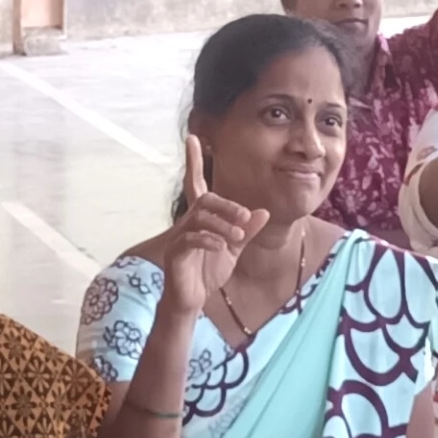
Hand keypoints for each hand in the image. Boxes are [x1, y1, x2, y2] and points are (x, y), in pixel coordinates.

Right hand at [160, 137, 267, 315]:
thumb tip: (262, 211)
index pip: (197, 185)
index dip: (194, 162)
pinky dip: (208, 240)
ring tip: (238, 238)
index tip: (193, 138)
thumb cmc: (208, 272)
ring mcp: (180, 237)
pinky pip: (190, 239)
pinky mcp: (176, 254)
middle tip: (245, 217)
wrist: (192, 299)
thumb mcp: (234, 250)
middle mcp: (188, 222)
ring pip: (199, 217)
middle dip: (227, 205)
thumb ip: (246, 231)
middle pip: (204, 199)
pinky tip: (221, 248)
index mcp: (202, 218)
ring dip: (222, 225)